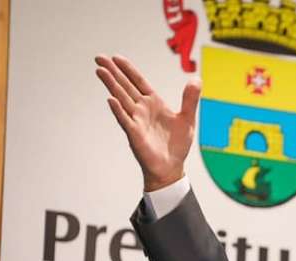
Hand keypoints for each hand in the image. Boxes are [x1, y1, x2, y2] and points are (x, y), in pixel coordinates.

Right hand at [94, 55, 200, 191]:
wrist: (172, 168)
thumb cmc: (177, 145)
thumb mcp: (187, 119)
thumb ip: (190, 99)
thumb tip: (197, 79)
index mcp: (154, 103)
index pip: (138, 82)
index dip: (128, 69)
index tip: (116, 57)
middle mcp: (142, 109)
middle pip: (125, 86)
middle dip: (113, 72)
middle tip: (98, 58)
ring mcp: (137, 121)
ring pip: (121, 99)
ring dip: (111, 85)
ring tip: (100, 71)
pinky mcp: (135, 134)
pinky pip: (125, 120)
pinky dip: (118, 110)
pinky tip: (111, 100)